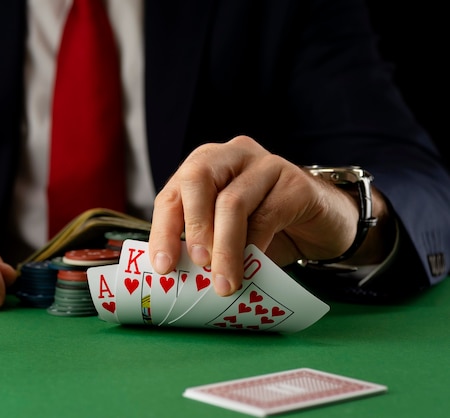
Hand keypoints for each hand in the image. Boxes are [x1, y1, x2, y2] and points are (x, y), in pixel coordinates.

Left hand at [148, 135, 389, 296]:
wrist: (319, 225)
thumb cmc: (265, 229)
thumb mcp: (226, 236)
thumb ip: (203, 246)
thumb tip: (178, 278)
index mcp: (205, 166)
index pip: (173, 193)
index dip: (163, 230)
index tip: (163, 267)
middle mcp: (231, 156)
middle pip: (197, 178)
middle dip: (192, 225)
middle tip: (197, 264)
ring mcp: (264, 164)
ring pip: (232, 201)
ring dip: (225, 247)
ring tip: (225, 282)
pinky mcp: (294, 182)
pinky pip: (268, 215)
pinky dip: (256, 246)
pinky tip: (254, 266)